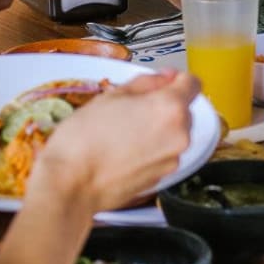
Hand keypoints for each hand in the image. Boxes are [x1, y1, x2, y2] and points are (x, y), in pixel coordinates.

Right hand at [29, 71, 200, 212]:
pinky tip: (124, 151)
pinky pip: (162, 154)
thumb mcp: (111, 96)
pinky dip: (150, 149)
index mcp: (170, 108)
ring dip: (157, 129)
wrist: (72, 185)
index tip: (163, 81)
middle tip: (131, 108)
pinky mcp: (162, 177)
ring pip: (173, 134)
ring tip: (123, 132)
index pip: (192, 83)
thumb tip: (162, 79)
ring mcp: (172, 160)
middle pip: (183, 110)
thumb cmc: (84, 140)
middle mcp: (179, 135)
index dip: (176, 78)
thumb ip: (145, 83)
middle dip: (163, 106)